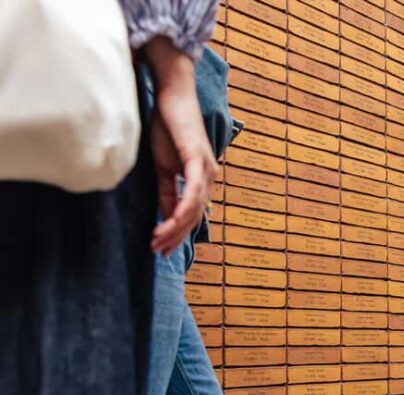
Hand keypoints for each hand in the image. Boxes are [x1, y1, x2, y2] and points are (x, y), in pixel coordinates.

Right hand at [144, 37, 217, 255]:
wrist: (171, 95)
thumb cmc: (167, 126)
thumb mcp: (164, 166)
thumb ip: (168, 191)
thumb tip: (166, 214)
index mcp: (202, 179)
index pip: (191, 214)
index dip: (178, 233)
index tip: (162, 249)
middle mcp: (210, 177)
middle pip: (194, 217)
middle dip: (175, 237)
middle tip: (158, 253)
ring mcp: (206, 169)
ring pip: (194, 210)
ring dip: (175, 229)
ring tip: (157, 241)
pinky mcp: (198, 160)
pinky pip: (192, 193)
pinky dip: (181, 210)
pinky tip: (170, 224)